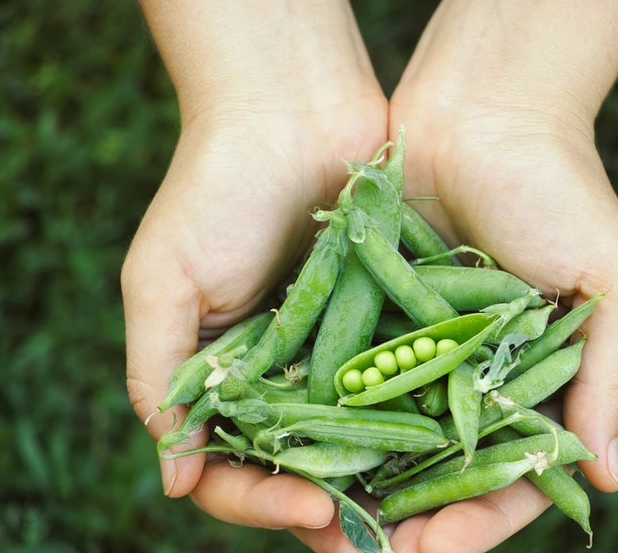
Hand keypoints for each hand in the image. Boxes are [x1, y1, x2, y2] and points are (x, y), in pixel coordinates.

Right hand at [124, 0, 388, 542]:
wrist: (291, 110)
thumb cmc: (211, 191)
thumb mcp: (161, 284)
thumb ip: (158, 381)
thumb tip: (175, 480)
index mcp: (224, 380)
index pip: (236, 470)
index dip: (266, 502)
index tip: (315, 511)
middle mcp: (284, 377)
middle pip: (308, 471)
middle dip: (341, 514)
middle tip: (387, 547)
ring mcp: (342, 352)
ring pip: (366, 439)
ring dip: (394, 481)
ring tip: (433, 520)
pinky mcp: (393, 320)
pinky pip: (411, 382)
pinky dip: (429, 416)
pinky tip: (459, 446)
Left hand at [378, 0, 617, 548]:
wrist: (483, 106)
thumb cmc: (561, 185)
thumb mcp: (607, 276)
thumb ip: (605, 374)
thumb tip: (607, 480)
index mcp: (535, 374)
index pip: (511, 470)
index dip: (480, 518)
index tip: (440, 547)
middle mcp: (473, 371)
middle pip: (442, 467)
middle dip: (412, 517)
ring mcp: (417, 345)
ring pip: (388, 434)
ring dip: (362, 481)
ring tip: (327, 524)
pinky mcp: (368, 312)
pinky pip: (346, 377)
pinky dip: (327, 417)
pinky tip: (299, 454)